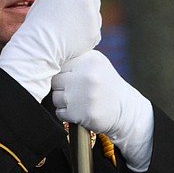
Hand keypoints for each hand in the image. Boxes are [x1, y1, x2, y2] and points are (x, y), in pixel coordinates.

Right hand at [0, 0, 101, 100]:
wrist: (38, 46)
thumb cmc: (37, 20)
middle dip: (84, 3)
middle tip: (68, 12)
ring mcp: (93, 18)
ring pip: (94, 15)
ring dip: (84, 19)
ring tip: (66, 27)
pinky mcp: (95, 35)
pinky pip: (93, 30)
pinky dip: (85, 33)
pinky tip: (70, 37)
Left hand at [51, 50, 153, 171]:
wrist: (125, 110)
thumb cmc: (107, 86)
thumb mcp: (98, 64)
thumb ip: (77, 58)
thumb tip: (48, 58)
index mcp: (90, 60)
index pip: (60, 64)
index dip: (64, 73)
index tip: (72, 79)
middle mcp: (86, 76)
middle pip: (55, 81)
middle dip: (62, 87)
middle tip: (75, 91)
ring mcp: (83, 96)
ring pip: (55, 97)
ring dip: (63, 102)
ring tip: (78, 101)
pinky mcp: (81, 114)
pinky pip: (59, 112)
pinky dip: (66, 114)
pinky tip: (79, 111)